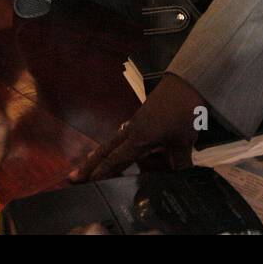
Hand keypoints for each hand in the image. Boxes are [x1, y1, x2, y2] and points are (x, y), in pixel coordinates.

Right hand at [71, 73, 203, 181]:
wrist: (189, 81)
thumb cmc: (184, 110)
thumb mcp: (185, 141)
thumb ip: (180, 163)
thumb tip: (182, 178)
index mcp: (140, 137)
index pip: (116, 159)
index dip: (102, 172)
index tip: (87, 182)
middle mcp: (133, 129)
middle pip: (106, 149)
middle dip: (90, 164)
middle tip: (73, 177)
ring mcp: (137, 120)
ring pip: (115, 141)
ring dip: (104, 154)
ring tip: (91, 166)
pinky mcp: (143, 114)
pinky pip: (126, 133)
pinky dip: (119, 143)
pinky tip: (119, 145)